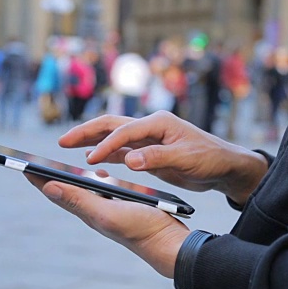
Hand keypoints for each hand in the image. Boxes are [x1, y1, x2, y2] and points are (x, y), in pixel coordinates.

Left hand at [26, 173, 189, 277]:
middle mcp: (94, 209)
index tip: (19, 163)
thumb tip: (47, 186)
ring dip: (70, 177)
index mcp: (86, 210)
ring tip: (57, 166)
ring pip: (84, 190)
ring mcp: (108, 208)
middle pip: (66, 189)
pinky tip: (99, 173)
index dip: (37, 177)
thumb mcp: (106, 213)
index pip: (55, 190)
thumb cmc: (140, 229)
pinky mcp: (122, 206)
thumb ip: (79, 200)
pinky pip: (104, 191)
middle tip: (32, 161)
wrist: (168, 243)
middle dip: (49, 175)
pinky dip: (96, 179)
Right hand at [59, 111, 268, 205]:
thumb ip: (158, 159)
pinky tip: (94, 161)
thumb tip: (131, 161)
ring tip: (68, 147)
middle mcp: (151, 127)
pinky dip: (107, 154)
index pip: (125, 132)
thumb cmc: (210, 158)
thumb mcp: (186, 159)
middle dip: (86, 132)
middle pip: (112, 125)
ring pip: (114, 137)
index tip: (89, 159)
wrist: (225, 165)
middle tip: (62, 142)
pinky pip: (123, 151)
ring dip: (92, 141)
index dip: (106, 145)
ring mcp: (149, 139)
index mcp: (159, 123)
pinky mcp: (150, 152)